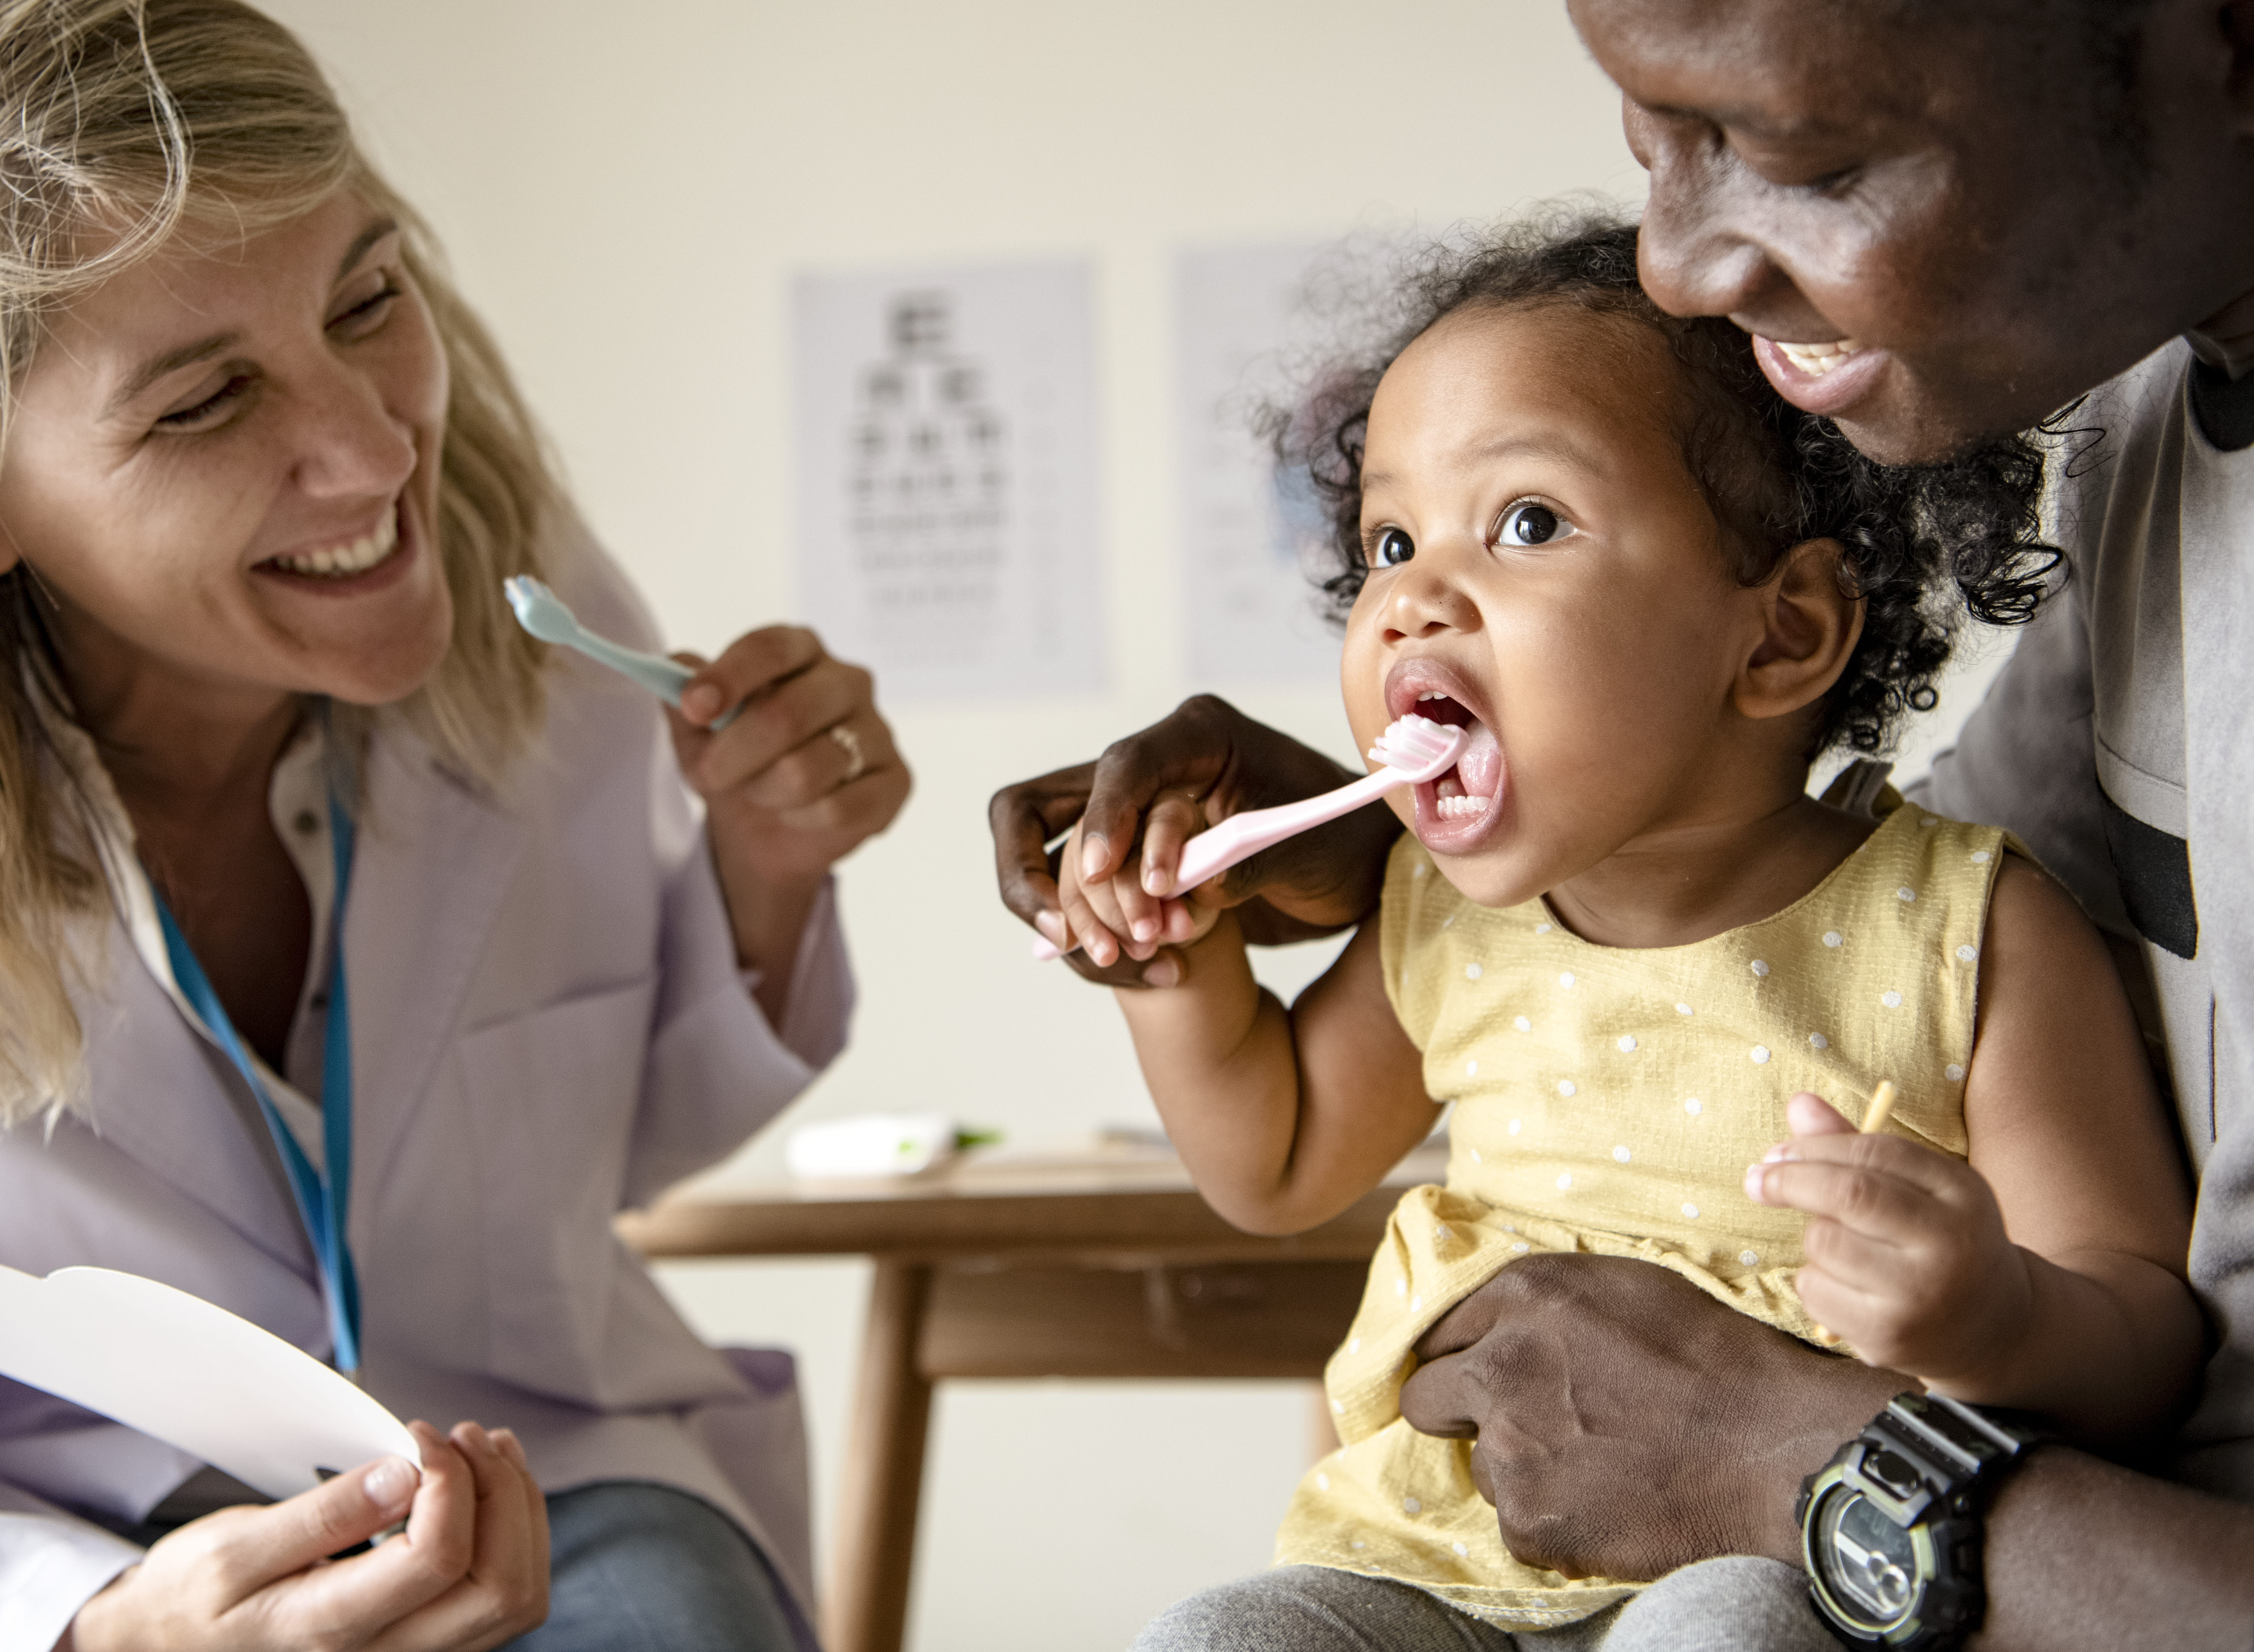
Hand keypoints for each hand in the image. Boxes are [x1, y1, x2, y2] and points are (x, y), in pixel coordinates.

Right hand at [69, 1421, 547, 1651]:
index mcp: (331, 1630)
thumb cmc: (197, 1595)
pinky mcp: (431, 1641)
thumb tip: (405, 1474)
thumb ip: (323, 1516)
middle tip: (462, 1434)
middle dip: (500, 1492)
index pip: (436, 1559)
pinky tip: (485, 1482)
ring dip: (517, 1508)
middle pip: (502, 1587)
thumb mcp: (233, 1550)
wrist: (176, 1642)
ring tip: (483, 1447)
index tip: (417, 1435)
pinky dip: (513, 1530)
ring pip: (518, 1595)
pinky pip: (504, 1595)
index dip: (448, 1479)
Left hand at [670, 627, 908, 1011]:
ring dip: (764, 792)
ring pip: (807, 770)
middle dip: (733, 755)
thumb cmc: (738, 760)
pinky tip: (797, 814)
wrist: (769, 826)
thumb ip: (680, 695)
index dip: (729, 676)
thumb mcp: (697, 730)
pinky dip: (801, 819)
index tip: (693, 708)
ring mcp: (879, 730)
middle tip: (709, 776)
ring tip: (759, 793)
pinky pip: (838, 808)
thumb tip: (671, 673)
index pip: (771, 647)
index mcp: (801, 651)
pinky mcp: (895, 781)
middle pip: (788, 713)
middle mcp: (848, 681)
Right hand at [988, 694, 1399, 986]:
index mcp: (1197, 737)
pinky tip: (1156, 972)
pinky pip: (1080, 903)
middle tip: (1074, 936)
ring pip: (1051, 864)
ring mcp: (1130, 820)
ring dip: (1081, 918)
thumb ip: (1248, 863)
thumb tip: (1190, 891)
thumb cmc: (1341, 841)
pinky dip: (1101, 940)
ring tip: (1139, 957)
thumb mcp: (1308, 848)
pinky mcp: (1126, 865)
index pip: (1123, 766)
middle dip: (1040, 876)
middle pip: (1038, 808)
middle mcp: (1151, 771)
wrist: (1355, 872)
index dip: (1103, 818)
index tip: (1098, 874)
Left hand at [1396, 1253, 1903, 1578]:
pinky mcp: (1529, 1521)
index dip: (1464, 1356)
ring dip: (1520, 1467)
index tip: (1482, 1375)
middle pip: (1426, 1398)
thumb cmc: (1712, 1359)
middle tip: (1523, 1424)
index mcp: (1523, 1296)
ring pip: (1482, 1465)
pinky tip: (1607, 1501)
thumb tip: (1490, 1322)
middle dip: (1462, 1409)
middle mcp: (1500, 1367)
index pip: (1440, 1331)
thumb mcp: (1623, 1288)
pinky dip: (1553, 1519)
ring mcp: (1511, 1450)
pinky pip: (1517, 1521)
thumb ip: (1541, 1302)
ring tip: (1596, 1462)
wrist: (1771, 1448)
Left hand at [1746, 1091, 2033, 1389]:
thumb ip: (1857, 1146)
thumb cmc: (1940, 1242)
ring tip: (1844, 1252)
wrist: (1995, 1329)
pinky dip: (1814, 1283)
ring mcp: (1921, 1294)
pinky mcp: (1890, 1336)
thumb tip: (1798, 1102)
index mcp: (1962, 1192)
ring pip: (1825, 1243)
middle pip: (1850, 1193)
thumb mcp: (1918, 1189)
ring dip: (1814, 1240)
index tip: (1776, 1153)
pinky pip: (1815, 1291)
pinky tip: (1848, 1291)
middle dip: (1790, 1180)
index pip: (1876, 1150)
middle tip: (1757, 1180)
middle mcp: (1950, 1242)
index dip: (1815, 1145)